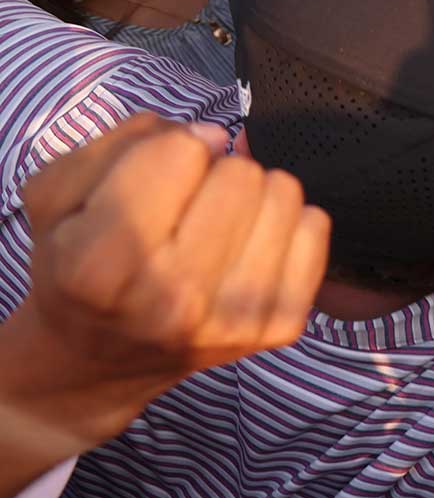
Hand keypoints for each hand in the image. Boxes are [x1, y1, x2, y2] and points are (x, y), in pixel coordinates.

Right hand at [6, 115, 328, 446]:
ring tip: (216, 225)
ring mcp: (234, 318)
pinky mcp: (281, 325)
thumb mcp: (54, 197)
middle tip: (185, 206)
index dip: (164, 152)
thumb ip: (123, 143)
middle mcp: (173, 299)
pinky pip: (316, 226)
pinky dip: (285, 223)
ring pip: (284, 192)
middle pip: (241, 172)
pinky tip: (246, 246)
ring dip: (253, 196)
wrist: (94, 360)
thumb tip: (216, 137)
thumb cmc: (71, 265)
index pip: (180, 152)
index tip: (150, 181)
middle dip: (213, 173)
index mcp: (101, 264)